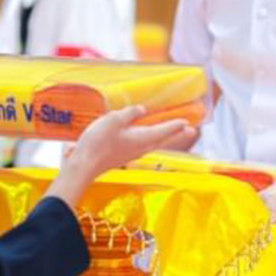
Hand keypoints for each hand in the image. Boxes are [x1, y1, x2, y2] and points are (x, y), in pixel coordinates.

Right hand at [47, 106, 195, 206]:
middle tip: (191, 129)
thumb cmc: (98, 142)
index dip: (175, 125)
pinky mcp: (123, 154)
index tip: (188, 121)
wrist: (84, 165)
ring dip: (166, 136)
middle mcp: (140, 148)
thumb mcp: (113, 120)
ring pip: (154, 143)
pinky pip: (144, 145)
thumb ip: (129, 113)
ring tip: (174, 132)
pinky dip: (152, 139)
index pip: (163, 130)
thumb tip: (141, 110)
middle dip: (177, 133)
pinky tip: (147, 136)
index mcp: (141, 138)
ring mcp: (132, 153)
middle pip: (163, 139)